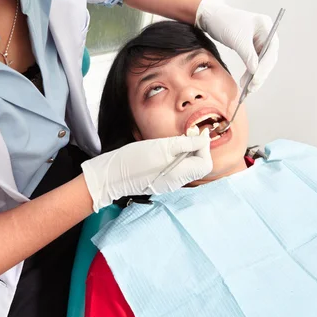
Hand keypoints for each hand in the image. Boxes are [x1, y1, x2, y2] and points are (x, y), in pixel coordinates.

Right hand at [81, 130, 211, 211]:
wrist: (111, 175)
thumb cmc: (134, 160)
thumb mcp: (163, 147)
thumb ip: (186, 144)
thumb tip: (204, 139)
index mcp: (180, 176)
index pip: (205, 163)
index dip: (204, 147)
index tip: (197, 133)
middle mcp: (177, 182)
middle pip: (198, 165)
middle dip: (196, 148)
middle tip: (187, 134)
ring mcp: (168, 182)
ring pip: (187, 165)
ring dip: (186, 151)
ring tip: (175, 140)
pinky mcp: (160, 179)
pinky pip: (176, 167)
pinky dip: (176, 156)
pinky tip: (166, 148)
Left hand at [196, 0, 278, 92]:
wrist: (211, 16)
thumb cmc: (224, 22)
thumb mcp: (237, 39)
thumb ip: (248, 55)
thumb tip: (256, 72)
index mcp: (266, 26)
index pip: (271, 50)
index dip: (264, 68)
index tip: (256, 81)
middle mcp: (266, 33)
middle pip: (269, 58)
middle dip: (261, 74)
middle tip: (251, 88)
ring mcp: (260, 40)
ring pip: (262, 62)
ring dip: (256, 75)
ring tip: (248, 88)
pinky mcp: (251, 46)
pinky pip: (254, 61)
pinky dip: (251, 71)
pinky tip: (246, 80)